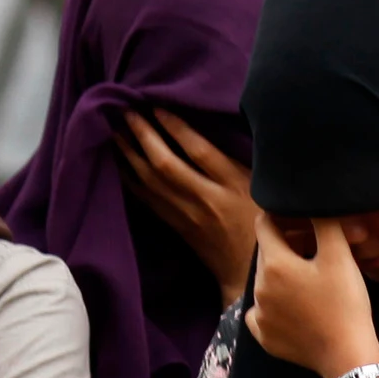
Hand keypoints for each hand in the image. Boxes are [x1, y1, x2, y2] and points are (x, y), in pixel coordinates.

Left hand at [117, 109, 258, 306]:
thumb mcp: (264, 186)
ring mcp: (186, 215)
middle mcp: (205, 200)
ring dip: (130, 154)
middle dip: (143, 136)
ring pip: (150, 182)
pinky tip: (119, 162)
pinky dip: (131, 178)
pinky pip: (147, 199)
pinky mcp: (175, 226)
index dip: (176, 128)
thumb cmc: (263, 220)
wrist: (250, 272)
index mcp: (233, 185)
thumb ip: (241, 159)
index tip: (157, 105)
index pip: (199, 152)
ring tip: (115, 129)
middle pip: (166, 165)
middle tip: (126, 110)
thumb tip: (216, 122)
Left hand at [244, 212, 378, 377]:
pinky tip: (295, 307)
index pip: (264, 224)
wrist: (347, 355)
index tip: (298, 220)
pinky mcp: (264, 337)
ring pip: (265, 281)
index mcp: (274, 264)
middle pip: (266, 252)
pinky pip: (262, 311)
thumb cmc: (345, 303)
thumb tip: (309, 202)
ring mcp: (259, 315)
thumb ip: (323, 222)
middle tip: (313, 249)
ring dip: (282, 274)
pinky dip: (275, 304)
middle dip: (285, 245)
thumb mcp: (339, 255)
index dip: (281, 216)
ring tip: (309, 280)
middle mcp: (258, 287)